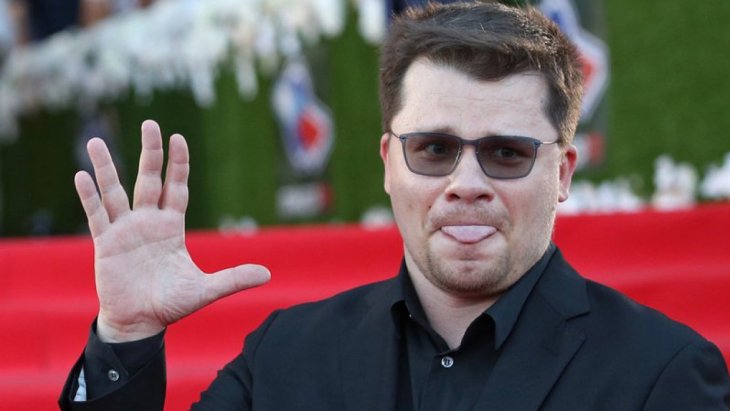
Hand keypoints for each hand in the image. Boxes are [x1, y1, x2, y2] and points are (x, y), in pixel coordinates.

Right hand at [75, 120, 270, 342]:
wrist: (141, 323)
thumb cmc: (171, 304)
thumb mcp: (206, 289)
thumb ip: (234, 278)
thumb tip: (268, 275)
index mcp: (171, 227)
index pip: (176, 188)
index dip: (178, 165)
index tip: (178, 138)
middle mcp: (147, 222)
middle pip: (148, 180)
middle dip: (151, 153)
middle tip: (151, 124)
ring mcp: (124, 230)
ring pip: (114, 192)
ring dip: (106, 168)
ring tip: (94, 141)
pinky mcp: (105, 244)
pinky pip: (97, 215)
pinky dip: (90, 196)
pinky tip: (82, 176)